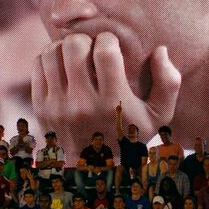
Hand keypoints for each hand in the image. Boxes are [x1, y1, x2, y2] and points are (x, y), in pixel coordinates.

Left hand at [32, 32, 180, 160]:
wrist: (93, 170)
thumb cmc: (129, 136)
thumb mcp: (158, 116)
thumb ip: (168, 83)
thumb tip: (160, 49)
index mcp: (113, 103)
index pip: (105, 52)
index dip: (109, 39)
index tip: (112, 46)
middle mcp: (82, 105)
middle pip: (74, 46)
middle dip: (85, 40)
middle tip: (92, 48)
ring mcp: (58, 106)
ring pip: (53, 52)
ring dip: (65, 46)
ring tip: (77, 55)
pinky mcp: (41, 107)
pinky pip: (39, 65)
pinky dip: (51, 57)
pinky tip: (63, 64)